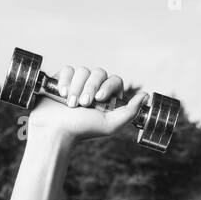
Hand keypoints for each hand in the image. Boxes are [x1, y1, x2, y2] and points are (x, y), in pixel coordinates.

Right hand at [26, 64, 148, 141]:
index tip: (99, 99)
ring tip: (70, 104)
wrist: (54, 130)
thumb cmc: (82, 130)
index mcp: (107, 99)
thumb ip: (130, 111)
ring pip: (82, 70)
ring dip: (76, 88)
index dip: (107, 86)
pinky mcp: (62, 80)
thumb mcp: (111, 124)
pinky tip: (61, 94)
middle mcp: (94, 90)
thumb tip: (145, 95)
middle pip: (99, 72)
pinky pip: (67, 69)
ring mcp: (78, 84)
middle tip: (83, 104)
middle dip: (90, 87)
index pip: (115, 80)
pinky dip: (64, 80)